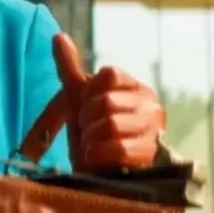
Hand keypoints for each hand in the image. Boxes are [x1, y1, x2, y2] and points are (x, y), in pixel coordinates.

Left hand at [52, 33, 165, 170]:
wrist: (99, 176)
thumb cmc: (92, 135)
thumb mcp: (78, 100)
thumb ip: (70, 68)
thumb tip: (58, 36)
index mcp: (136, 89)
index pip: (108, 74)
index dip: (89, 93)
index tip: (87, 108)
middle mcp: (152, 107)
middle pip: (106, 101)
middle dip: (88, 121)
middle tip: (91, 132)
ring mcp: (155, 133)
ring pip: (111, 124)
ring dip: (92, 140)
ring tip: (95, 146)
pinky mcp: (151, 158)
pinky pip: (118, 149)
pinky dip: (99, 156)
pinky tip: (100, 161)